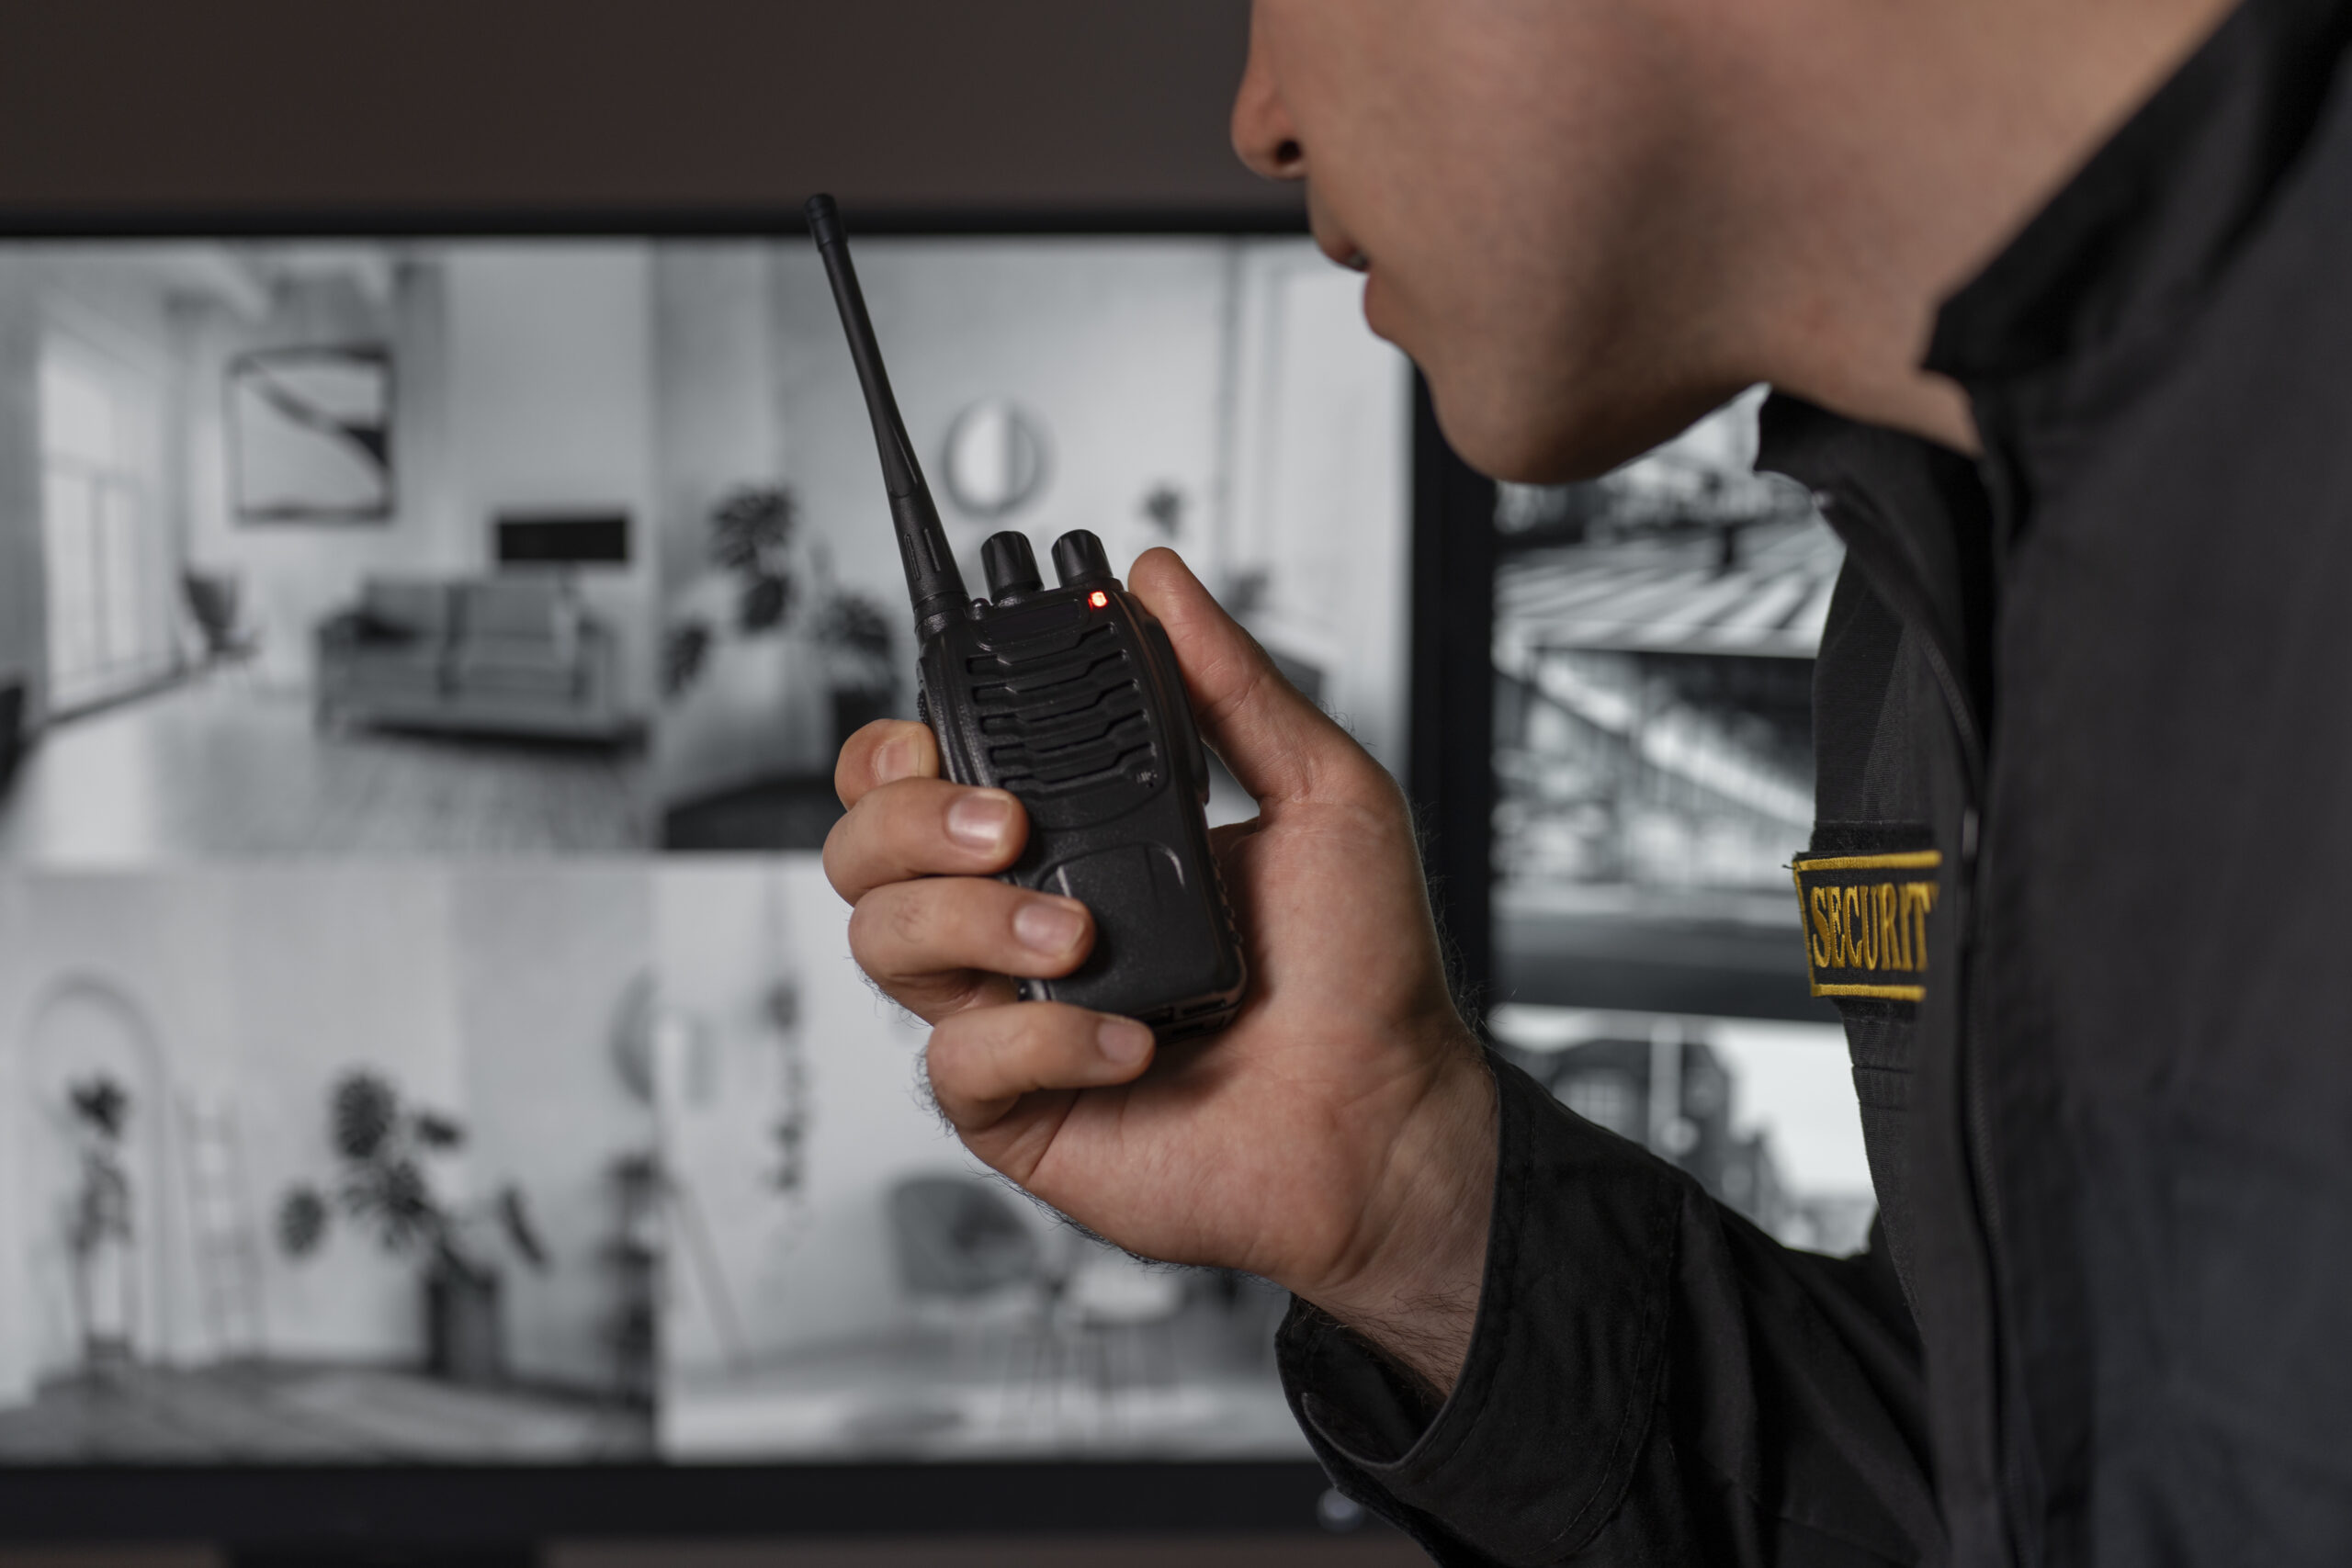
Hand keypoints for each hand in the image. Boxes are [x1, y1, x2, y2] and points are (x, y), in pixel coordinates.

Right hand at [823, 548, 1495, 1392]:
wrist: (1387, 1121)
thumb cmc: (1364, 979)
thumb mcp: (1324, 794)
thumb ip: (1232, 683)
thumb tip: (1161, 582)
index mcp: (1077, 841)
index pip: (927, 777)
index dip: (899, 749)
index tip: (940, 731)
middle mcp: (1024, 921)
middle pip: (866, 849)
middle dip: (910, 819)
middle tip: (1010, 826)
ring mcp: (1013, 1014)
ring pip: (884, 941)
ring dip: (972, 920)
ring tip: (1081, 934)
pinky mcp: (1017, 1106)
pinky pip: (958, 1059)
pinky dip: (1042, 1038)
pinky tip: (1129, 1039)